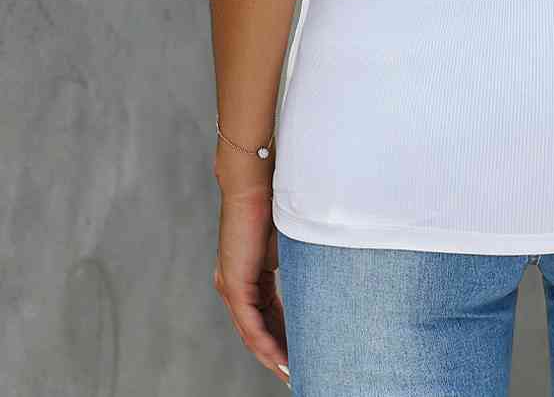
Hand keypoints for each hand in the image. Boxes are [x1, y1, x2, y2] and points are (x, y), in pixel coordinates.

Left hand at [213, 179, 289, 384]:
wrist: (254, 182)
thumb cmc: (273, 202)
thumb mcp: (287, 241)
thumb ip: (295, 261)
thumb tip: (320, 267)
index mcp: (248, 275)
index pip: (266, 316)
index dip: (283, 337)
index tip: (301, 354)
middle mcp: (234, 285)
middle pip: (257, 330)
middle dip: (278, 354)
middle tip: (297, 373)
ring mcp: (231, 285)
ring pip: (252, 333)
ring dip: (272, 355)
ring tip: (292, 373)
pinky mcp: (233, 284)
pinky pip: (250, 324)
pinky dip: (266, 343)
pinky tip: (280, 358)